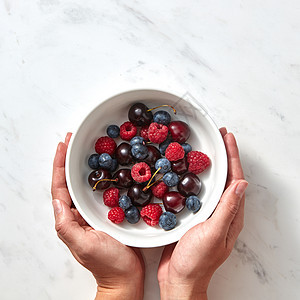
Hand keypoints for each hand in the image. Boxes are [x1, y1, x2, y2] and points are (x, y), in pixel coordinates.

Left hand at [51, 133, 143, 299]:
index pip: (60, 187)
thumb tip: (57, 201)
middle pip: (71, 181)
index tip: (62, 146)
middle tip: (73, 140)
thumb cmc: (106, 264)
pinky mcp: (110, 211)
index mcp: (71, 217)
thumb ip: (66, 226)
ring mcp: (95, 211)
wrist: (126, 276)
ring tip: (88, 147)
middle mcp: (80, 212)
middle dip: (70, 160)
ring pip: (87, 183)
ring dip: (86, 165)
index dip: (59, 166)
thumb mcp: (84, 245)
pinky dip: (105, 176)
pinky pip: (105, 190)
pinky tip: (110, 167)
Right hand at [157, 128, 247, 299]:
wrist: (179, 279)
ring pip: (212, 183)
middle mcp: (222, 211)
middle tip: (218, 136)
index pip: (235, 179)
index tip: (227, 137)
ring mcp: (208, 213)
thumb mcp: (213, 233)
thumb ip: (227, 209)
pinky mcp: (194, 215)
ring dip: (210, 163)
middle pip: (225, 177)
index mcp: (230, 214)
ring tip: (205, 147)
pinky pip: (198, 191)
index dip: (232, 157)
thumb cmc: (196, 261)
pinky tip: (187, 171)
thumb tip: (241, 183)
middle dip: (224, 155)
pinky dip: (195, 177)